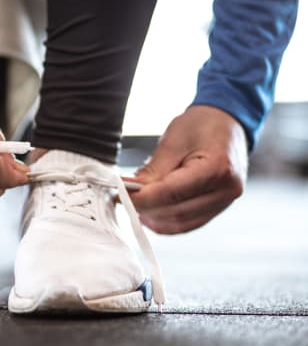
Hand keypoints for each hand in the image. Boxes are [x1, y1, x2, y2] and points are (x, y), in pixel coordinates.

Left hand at [125, 105, 247, 233]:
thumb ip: (153, 170)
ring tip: (134, 204)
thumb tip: (130, 190)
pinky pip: (187, 224)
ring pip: (180, 223)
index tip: (119, 193)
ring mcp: (224, 202)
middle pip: (176, 212)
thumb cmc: (202, 125)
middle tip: (121, 197)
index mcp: (218, 168)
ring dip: (153, 218)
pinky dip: (165, 222)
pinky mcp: (217, 208)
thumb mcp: (173, 140)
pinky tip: (149, 213)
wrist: (226, 122)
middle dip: (144, 207)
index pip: (172, 193)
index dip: (142, 197)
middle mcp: (226, 191)